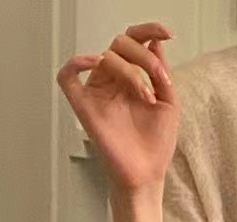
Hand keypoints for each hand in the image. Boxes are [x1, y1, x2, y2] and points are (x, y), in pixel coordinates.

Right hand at [56, 24, 178, 193]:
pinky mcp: (84, 107)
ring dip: (131, 72)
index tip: (167, 33)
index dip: (148, 31)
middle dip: (143, 57)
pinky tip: (93, 62)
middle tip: (158, 79)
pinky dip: (76, 63)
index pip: (133, 42)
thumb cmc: (155, 146)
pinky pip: (67, 76)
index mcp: (132, 78)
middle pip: (120, 44)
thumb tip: (155, 42)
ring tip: (146, 96)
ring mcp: (98, 93)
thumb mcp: (169, 102)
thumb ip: (160, 71)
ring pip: (105, 57)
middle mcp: (113, 82)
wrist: (147, 175)